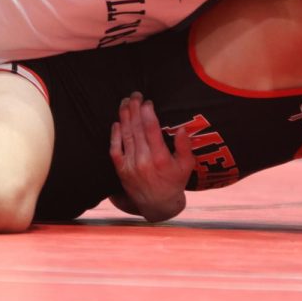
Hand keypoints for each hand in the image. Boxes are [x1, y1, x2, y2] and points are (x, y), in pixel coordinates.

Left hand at [108, 92, 194, 221]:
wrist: (157, 205)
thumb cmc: (175, 182)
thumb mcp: (186, 165)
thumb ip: (185, 147)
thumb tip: (182, 129)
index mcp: (161, 159)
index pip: (151, 130)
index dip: (147, 113)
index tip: (147, 102)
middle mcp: (144, 161)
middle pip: (136, 129)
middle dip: (135, 109)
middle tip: (135, 95)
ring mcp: (131, 165)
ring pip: (126, 136)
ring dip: (124, 117)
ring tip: (125, 102)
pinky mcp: (121, 170)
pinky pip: (115, 149)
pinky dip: (115, 135)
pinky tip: (116, 122)